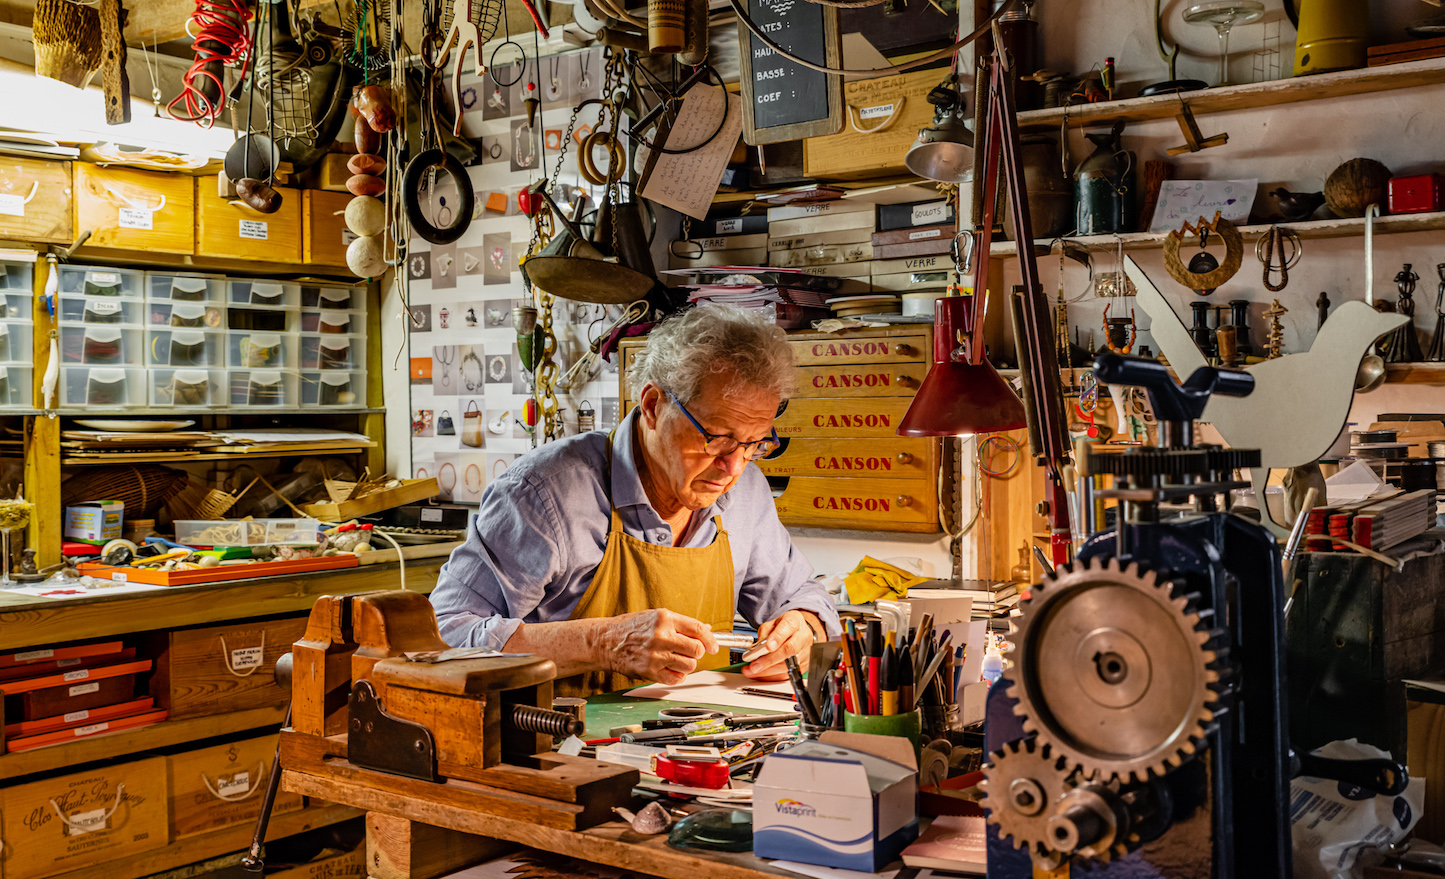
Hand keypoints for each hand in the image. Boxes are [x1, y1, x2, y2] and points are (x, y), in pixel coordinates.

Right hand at [601, 609, 717, 684]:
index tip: (713, 646)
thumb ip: (680, 623)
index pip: (697, 628)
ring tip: (677, 660)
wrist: (605, 641)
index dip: (710, 639)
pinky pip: (676, 679)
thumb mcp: (655, 616)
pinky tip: (670, 669)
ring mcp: (655, 655)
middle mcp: (661, 636)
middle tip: (690, 652)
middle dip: (697, 652)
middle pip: (696, 649)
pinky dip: (677, 676)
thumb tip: (704, 628)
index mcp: (664, 619)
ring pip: (689, 665)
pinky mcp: (650, 671)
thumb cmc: (629, 628)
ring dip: (687, 664)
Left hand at [743, 610, 819, 680]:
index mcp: (794, 622)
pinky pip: (787, 674)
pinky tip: (761, 675)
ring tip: (752, 671)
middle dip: (770, 660)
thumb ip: (764, 634)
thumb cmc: (785, 627)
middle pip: (789, 649)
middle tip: (755, 665)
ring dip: (768, 671)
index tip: (768, 646)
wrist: (800, 632)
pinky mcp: (803, 666)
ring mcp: (805, 653)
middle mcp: (803, 637)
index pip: (788, 627)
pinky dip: (772, 676)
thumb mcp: (772, 624)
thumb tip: (756, 650)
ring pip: (788, 665)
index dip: (778, 637)